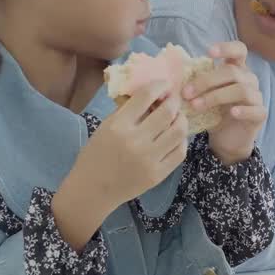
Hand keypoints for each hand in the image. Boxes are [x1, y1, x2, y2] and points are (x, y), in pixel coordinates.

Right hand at [54, 81, 187, 248]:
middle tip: (173, 100)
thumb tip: (151, 95)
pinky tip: (175, 137)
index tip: (164, 85)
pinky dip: (181, 141)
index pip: (146, 96)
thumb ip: (126, 111)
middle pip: (167, 112)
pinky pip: (179, 152)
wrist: (93, 190)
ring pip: (179, 131)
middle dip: (174, 101)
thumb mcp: (105, 127)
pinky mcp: (157, 174)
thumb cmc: (95, 155)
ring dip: (181, 120)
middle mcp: (135, 141)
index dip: (159, 85)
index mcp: (118, 126)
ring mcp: (149, 159)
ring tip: (177, 118)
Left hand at [182, 41, 266, 164]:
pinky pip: (255, 110)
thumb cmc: (213, 113)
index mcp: (237, 70)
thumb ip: (196, 83)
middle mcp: (249, 80)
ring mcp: (257, 97)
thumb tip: (174, 75)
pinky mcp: (260, 115)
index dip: (226, 48)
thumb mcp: (203, 95)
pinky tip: (231, 113)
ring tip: (196, 106)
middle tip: (186, 93)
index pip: (239, 50)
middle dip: (206, 81)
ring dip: (216, 96)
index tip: (209, 52)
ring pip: (241, 90)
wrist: (226, 140)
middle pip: (232, 72)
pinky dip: (243, 110)